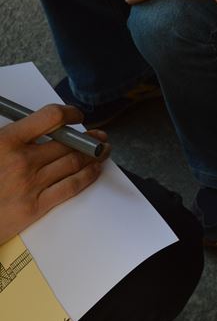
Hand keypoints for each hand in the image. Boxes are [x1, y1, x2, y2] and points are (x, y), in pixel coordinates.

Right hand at [0, 104, 109, 244]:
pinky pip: (71, 186)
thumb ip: (14, 135)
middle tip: (98, 135)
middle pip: (68, 143)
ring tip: (102, 150)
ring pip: (74, 163)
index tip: (76, 115)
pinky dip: (88, 175)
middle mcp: (22, 161)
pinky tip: (94, 169)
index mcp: (6, 141)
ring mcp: (31, 184)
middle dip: (88, 138)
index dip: (70, 113)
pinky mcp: (35, 206)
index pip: (51, 117)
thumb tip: (42, 125)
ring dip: (93, 154)